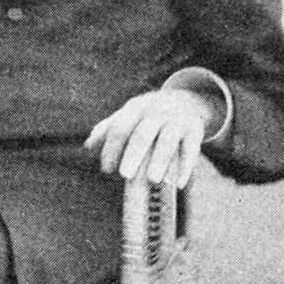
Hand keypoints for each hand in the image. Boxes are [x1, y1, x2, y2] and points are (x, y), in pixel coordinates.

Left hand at [84, 89, 215, 187]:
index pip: (120, 128)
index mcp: (135, 109)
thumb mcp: (129, 115)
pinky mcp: (195, 130)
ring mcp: (176, 120)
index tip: (106, 170)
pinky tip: (178, 184)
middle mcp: (155, 112)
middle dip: (133, 154)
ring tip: (152, 180)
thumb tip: (88, 146)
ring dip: (160, 160)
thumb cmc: (148, 114)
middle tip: (124, 175)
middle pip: (143, 133)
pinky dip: (186, 166)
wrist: (185, 100)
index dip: (112, 149)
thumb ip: (108, 128)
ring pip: (167, 141)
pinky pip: (191, 148)